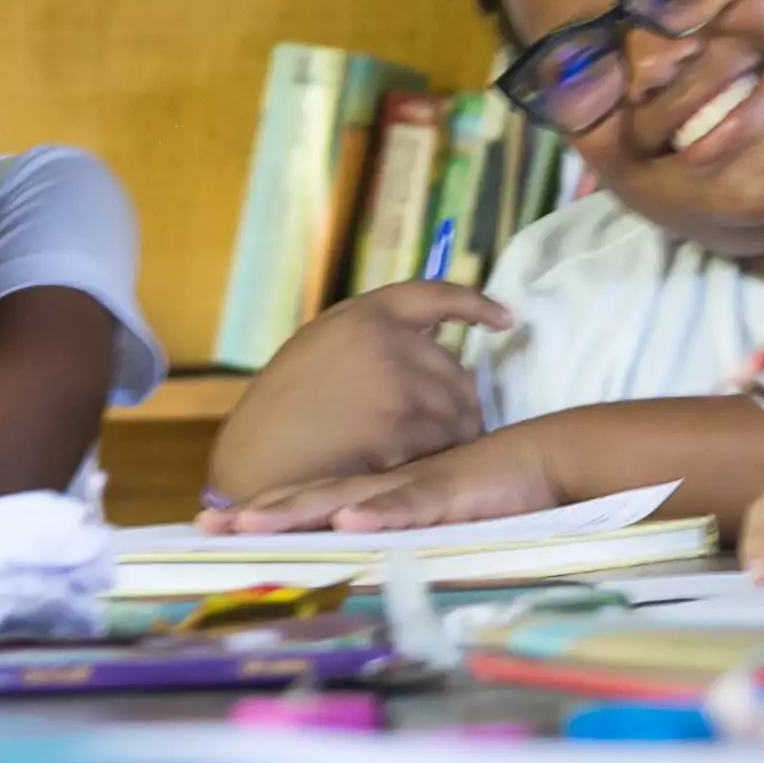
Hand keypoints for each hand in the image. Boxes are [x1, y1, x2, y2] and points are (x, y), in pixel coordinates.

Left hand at [198, 428, 558, 534]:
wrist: (540, 459)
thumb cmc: (487, 492)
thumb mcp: (430, 520)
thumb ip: (395, 532)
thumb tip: (352, 552)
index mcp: (374, 495)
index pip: (309, 501)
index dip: (263, 511)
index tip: (212, 523)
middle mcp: (383, 487)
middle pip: (312, 497)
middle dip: (258, 512)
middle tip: (206, 524)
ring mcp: (413, 487)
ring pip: (347, 498)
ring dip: (296, 510)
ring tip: (249, 521)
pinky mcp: (450, 491)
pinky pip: (410, 503)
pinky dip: (378, 512)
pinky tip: (348, 519)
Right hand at [208, 282, 513, 499]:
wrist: (256, 459)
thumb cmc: (282, 409)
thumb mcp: (321, 348)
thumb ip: (372, 338)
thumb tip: (428, 338)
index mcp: (366, 314)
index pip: (436, 294)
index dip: (475, 305)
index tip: (507, 319)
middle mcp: (386, 343)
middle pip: (457, 369)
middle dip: (458, 400)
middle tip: (447, 426)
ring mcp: (396, 386)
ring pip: (459, 409)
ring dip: (455, 432)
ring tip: (435, 451)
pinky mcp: (401, 431)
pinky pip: (445, 443)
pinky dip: (441, 457)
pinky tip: (424, 468)